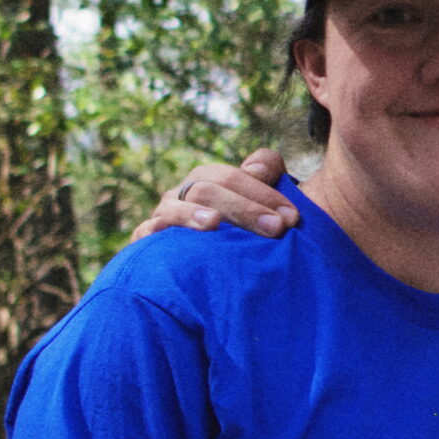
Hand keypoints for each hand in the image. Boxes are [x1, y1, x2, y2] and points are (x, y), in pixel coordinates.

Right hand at [131, 148, 297, 241]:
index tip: (292, 217)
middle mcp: (185, 194)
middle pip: (208, 189)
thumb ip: (266, 177)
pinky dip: (155, 233)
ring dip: (195, 214)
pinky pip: (145, 233)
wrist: (201, 271)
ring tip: (215, 223)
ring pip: (176, 207)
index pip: (233, 176)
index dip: (263, 192)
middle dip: (244, 208)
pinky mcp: (147, 240)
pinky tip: (170, 237)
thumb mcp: (259, 205)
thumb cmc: (239, 234)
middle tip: (276, 228)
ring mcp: (164, 215)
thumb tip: (261, 168)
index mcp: (209, 180)